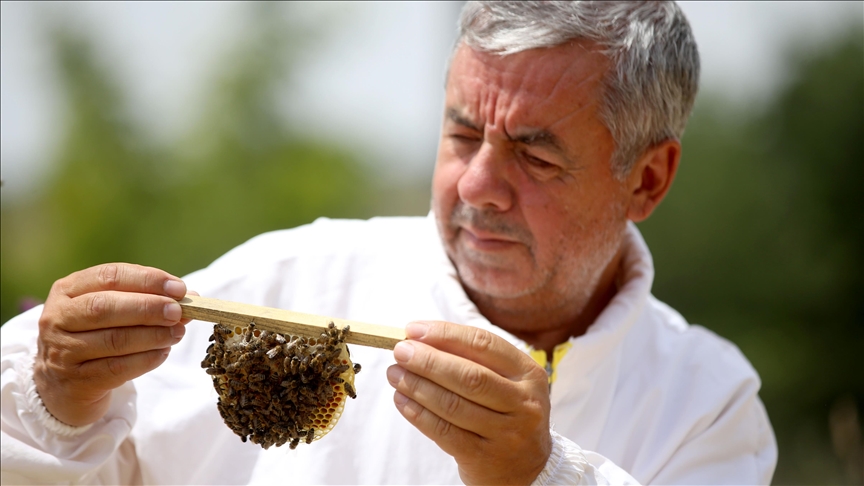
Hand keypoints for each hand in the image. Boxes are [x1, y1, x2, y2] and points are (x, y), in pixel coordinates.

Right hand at [34, 263, 192, 426]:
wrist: (63, 384)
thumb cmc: (95, 336)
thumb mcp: (112, 311)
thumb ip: (144, 299)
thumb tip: (190, 296)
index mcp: (67, 290)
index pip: (109, 276)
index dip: (147, 280)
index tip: (178, 288)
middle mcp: (58, 318)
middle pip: (105, 307)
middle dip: (148, 308)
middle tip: (178, 312)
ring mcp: (63, 352)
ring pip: (114, 340)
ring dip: (153, 335)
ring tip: (177, 333)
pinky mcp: (76, 381)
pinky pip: (118, 368)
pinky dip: (146, 359)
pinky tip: (163, 352)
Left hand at [386, 321, 551, 484]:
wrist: (527, 466)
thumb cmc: (507, 411)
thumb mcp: (506, 382)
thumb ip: (471, 359)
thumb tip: (419, 338)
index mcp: (528, 373)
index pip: (484, 345)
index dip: (446, 334)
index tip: (413, 330)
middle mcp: (522, 402)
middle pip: (469, 376)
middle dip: (428, 361)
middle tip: (400, 352)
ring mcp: (505, 433)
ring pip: (452, 405)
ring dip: (417, 386)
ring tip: (395, 374)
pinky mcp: (483, 457)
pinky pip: (444, 431)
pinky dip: (418, 414)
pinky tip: (401, 400)